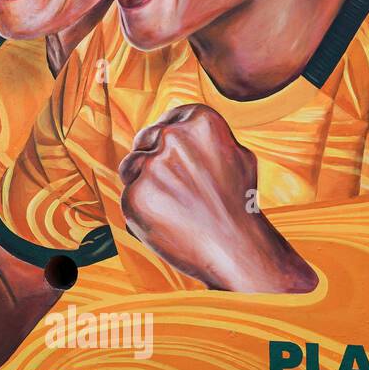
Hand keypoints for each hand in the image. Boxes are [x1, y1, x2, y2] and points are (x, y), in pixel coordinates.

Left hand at [119, 103, 315, 292]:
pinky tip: (169, 222)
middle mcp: (172, 137)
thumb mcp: (236, 155)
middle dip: (153, 161)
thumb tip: (175, 126)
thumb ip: (204, 136)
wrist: (238, 249)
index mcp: (199, 120)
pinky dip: (142, 209)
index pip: (167, 121)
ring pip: (130, 167)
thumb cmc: (239, 203)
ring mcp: (151, 166)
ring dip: (143, 183)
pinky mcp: (134, 195)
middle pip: (144, 141)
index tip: (178, 161)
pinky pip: (129, 196)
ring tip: (176, 206)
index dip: (169, 142)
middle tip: (179, 190)